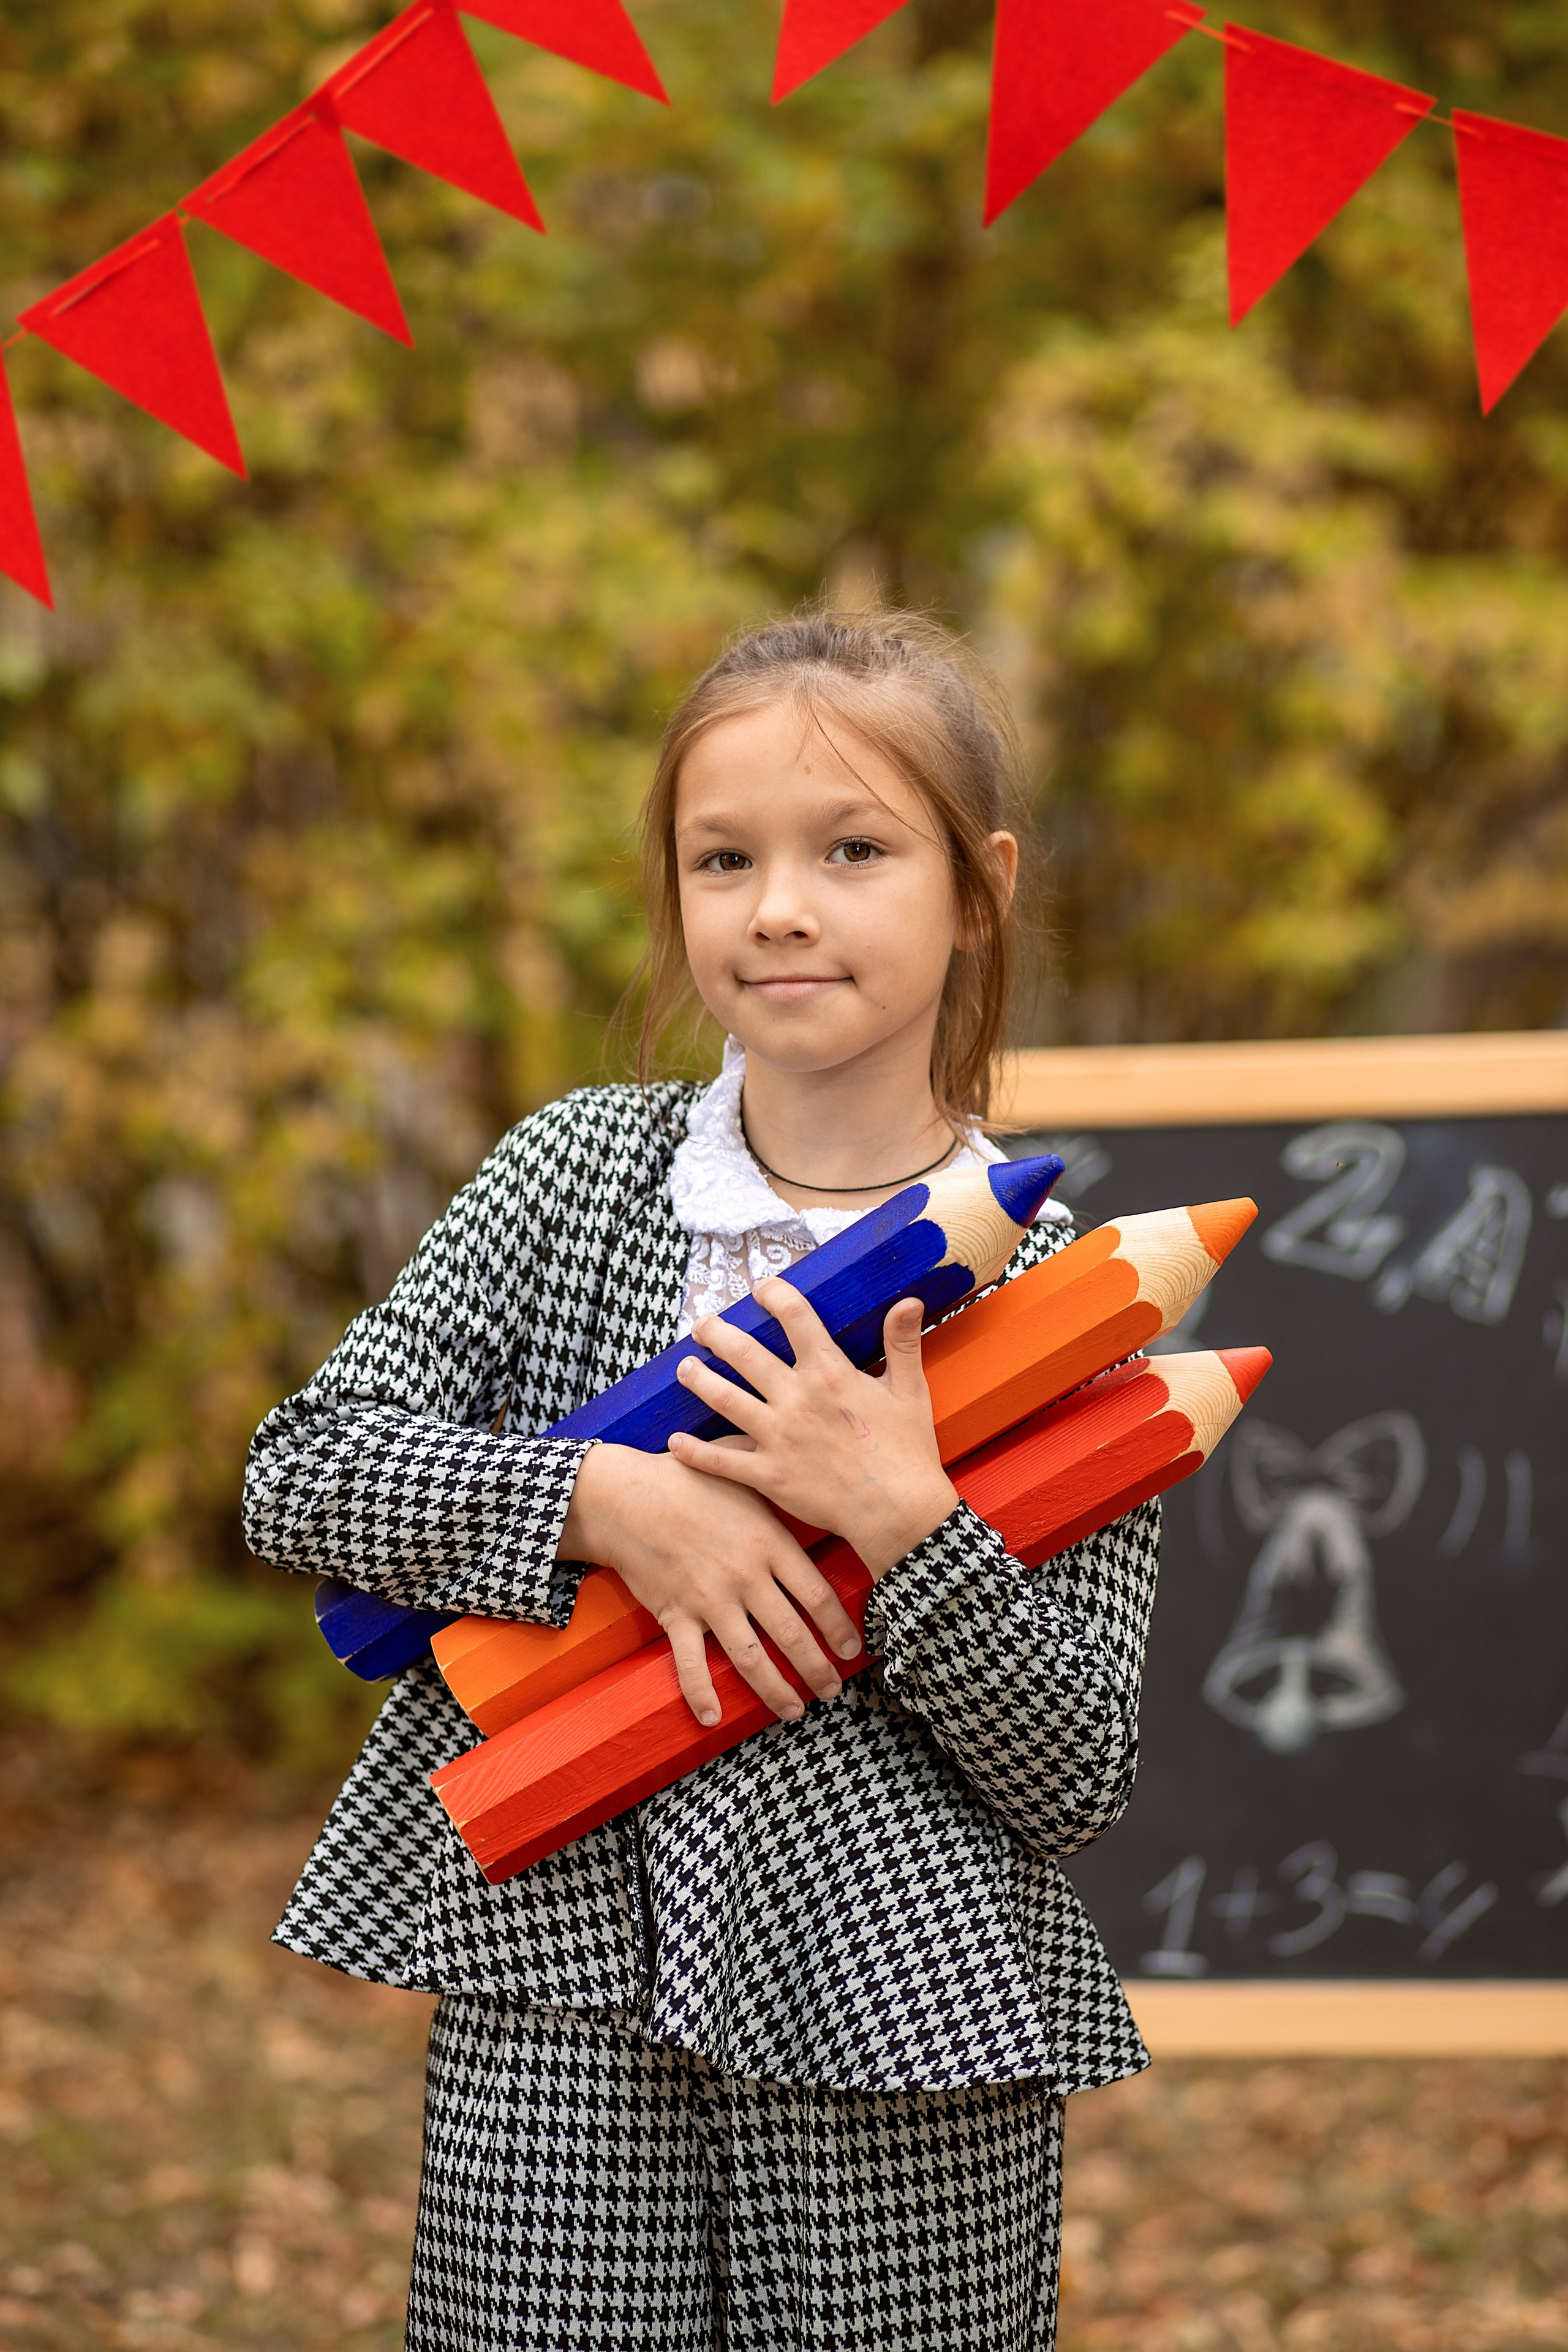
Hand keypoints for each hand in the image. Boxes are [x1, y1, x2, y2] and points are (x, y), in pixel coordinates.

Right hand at [556, 1441, 860, 1728]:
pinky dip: (701, 1694)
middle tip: (833, 1691)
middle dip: (817, 1669)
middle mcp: (745, 1576)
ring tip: (794, 1711)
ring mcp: (710, 1599)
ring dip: (776, 1691)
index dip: (839, 1628)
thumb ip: (775, 1475)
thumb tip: (810, 1469)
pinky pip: (690, 1664)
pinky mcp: (675, 1614)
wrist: (626, 1496)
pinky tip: (713, 1719)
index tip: (853, 1651)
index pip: (817, 1595)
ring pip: (751, 1658)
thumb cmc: (686, 1478)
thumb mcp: (740, 1472)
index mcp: (767, 1542)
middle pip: (792, 1634)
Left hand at [667, 1283, 959, 1579]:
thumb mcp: (910, 1391)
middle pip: (744, 1353)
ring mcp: (778, 1437)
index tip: (761, 1289)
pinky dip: (694, 1452)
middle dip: (716, 1333)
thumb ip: (902, 1343)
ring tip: (684, 1368)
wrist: (898, 1512)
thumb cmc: (906, 1452)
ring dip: (698, 1379)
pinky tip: (674, 1442)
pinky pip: (721, 1460)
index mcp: (829, 1373)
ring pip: (724, 1399)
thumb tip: (909, 1301)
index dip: (774, 1294)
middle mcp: (796, 1399)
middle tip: (702, 1325)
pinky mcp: (769, 1475)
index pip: (794, 1316)